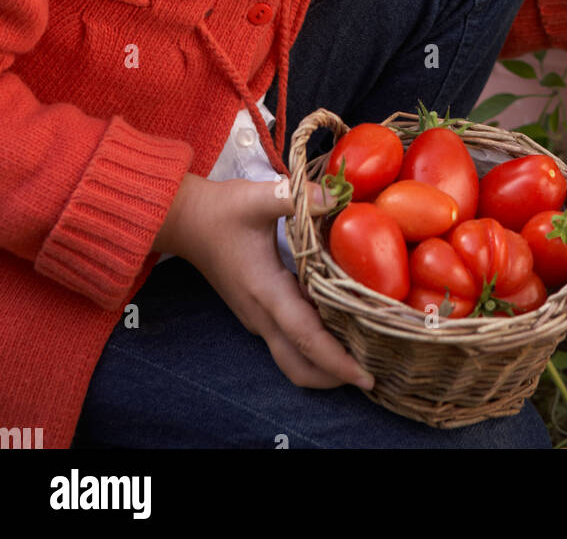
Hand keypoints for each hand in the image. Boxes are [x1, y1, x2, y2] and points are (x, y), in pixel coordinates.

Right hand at [157, 173, 375, 391]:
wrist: (184, 221)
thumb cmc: (221, 210)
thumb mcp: (258, 198)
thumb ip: (296, 199)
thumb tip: (335, 197)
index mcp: (266, 291)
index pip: (306, 337)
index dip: (337, 360)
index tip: (366, 378)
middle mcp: (261, 314)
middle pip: (299, 364)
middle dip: (334, 376)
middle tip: (372, 374)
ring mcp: (256, 316)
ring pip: (292, 357)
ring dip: (324, 364)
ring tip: (363, 353)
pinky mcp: (256, 311)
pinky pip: (288, 340)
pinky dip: (313, 345)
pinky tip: (338, 326)